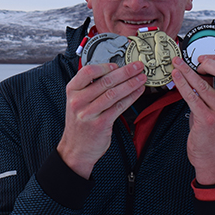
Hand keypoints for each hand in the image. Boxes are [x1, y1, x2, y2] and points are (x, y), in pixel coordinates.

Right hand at [57, 62, 145, 178]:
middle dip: (125, 72)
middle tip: (137, 66)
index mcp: (72, 91)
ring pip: (114, 93)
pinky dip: (131, 98)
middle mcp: (78, 101)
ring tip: (141, 78)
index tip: (117, 65)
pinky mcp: (100, 123)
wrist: (75, 149)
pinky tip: (138, 92)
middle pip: (105, 81)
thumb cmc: (79, 124)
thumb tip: (112, 73)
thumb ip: (89, 88)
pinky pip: (119, 107)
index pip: (88, 71)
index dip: (104, 66)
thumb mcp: (76, 102)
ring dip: (131, 84)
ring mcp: (89, 113)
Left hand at [171, 54, 214, 184]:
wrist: (210, 155)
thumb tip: (197, 70)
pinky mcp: (207, 119)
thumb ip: (209, 89)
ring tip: (176, 64)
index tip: (202, 57)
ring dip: (187, 71)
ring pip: (204, 84)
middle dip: (208, 61)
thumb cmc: (209, 131)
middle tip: (192, 60)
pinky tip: (175, 77)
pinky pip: (193, 97)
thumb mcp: (213, 107)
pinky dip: (182, 84)